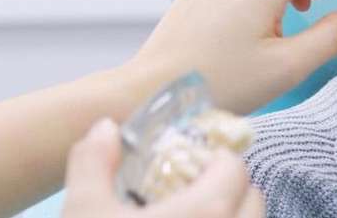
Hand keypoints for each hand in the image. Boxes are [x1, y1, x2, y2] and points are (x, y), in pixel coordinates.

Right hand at [61, 119, 262, 217]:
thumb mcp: (83, 209)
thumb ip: (93, 161)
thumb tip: (105, 128)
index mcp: (207, 211)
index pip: (234, 168)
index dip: (210, 159)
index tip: (185, 163)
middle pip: (252, 199)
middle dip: (228, 187)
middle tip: (189, 188)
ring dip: (229, 213)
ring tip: (188, 212)